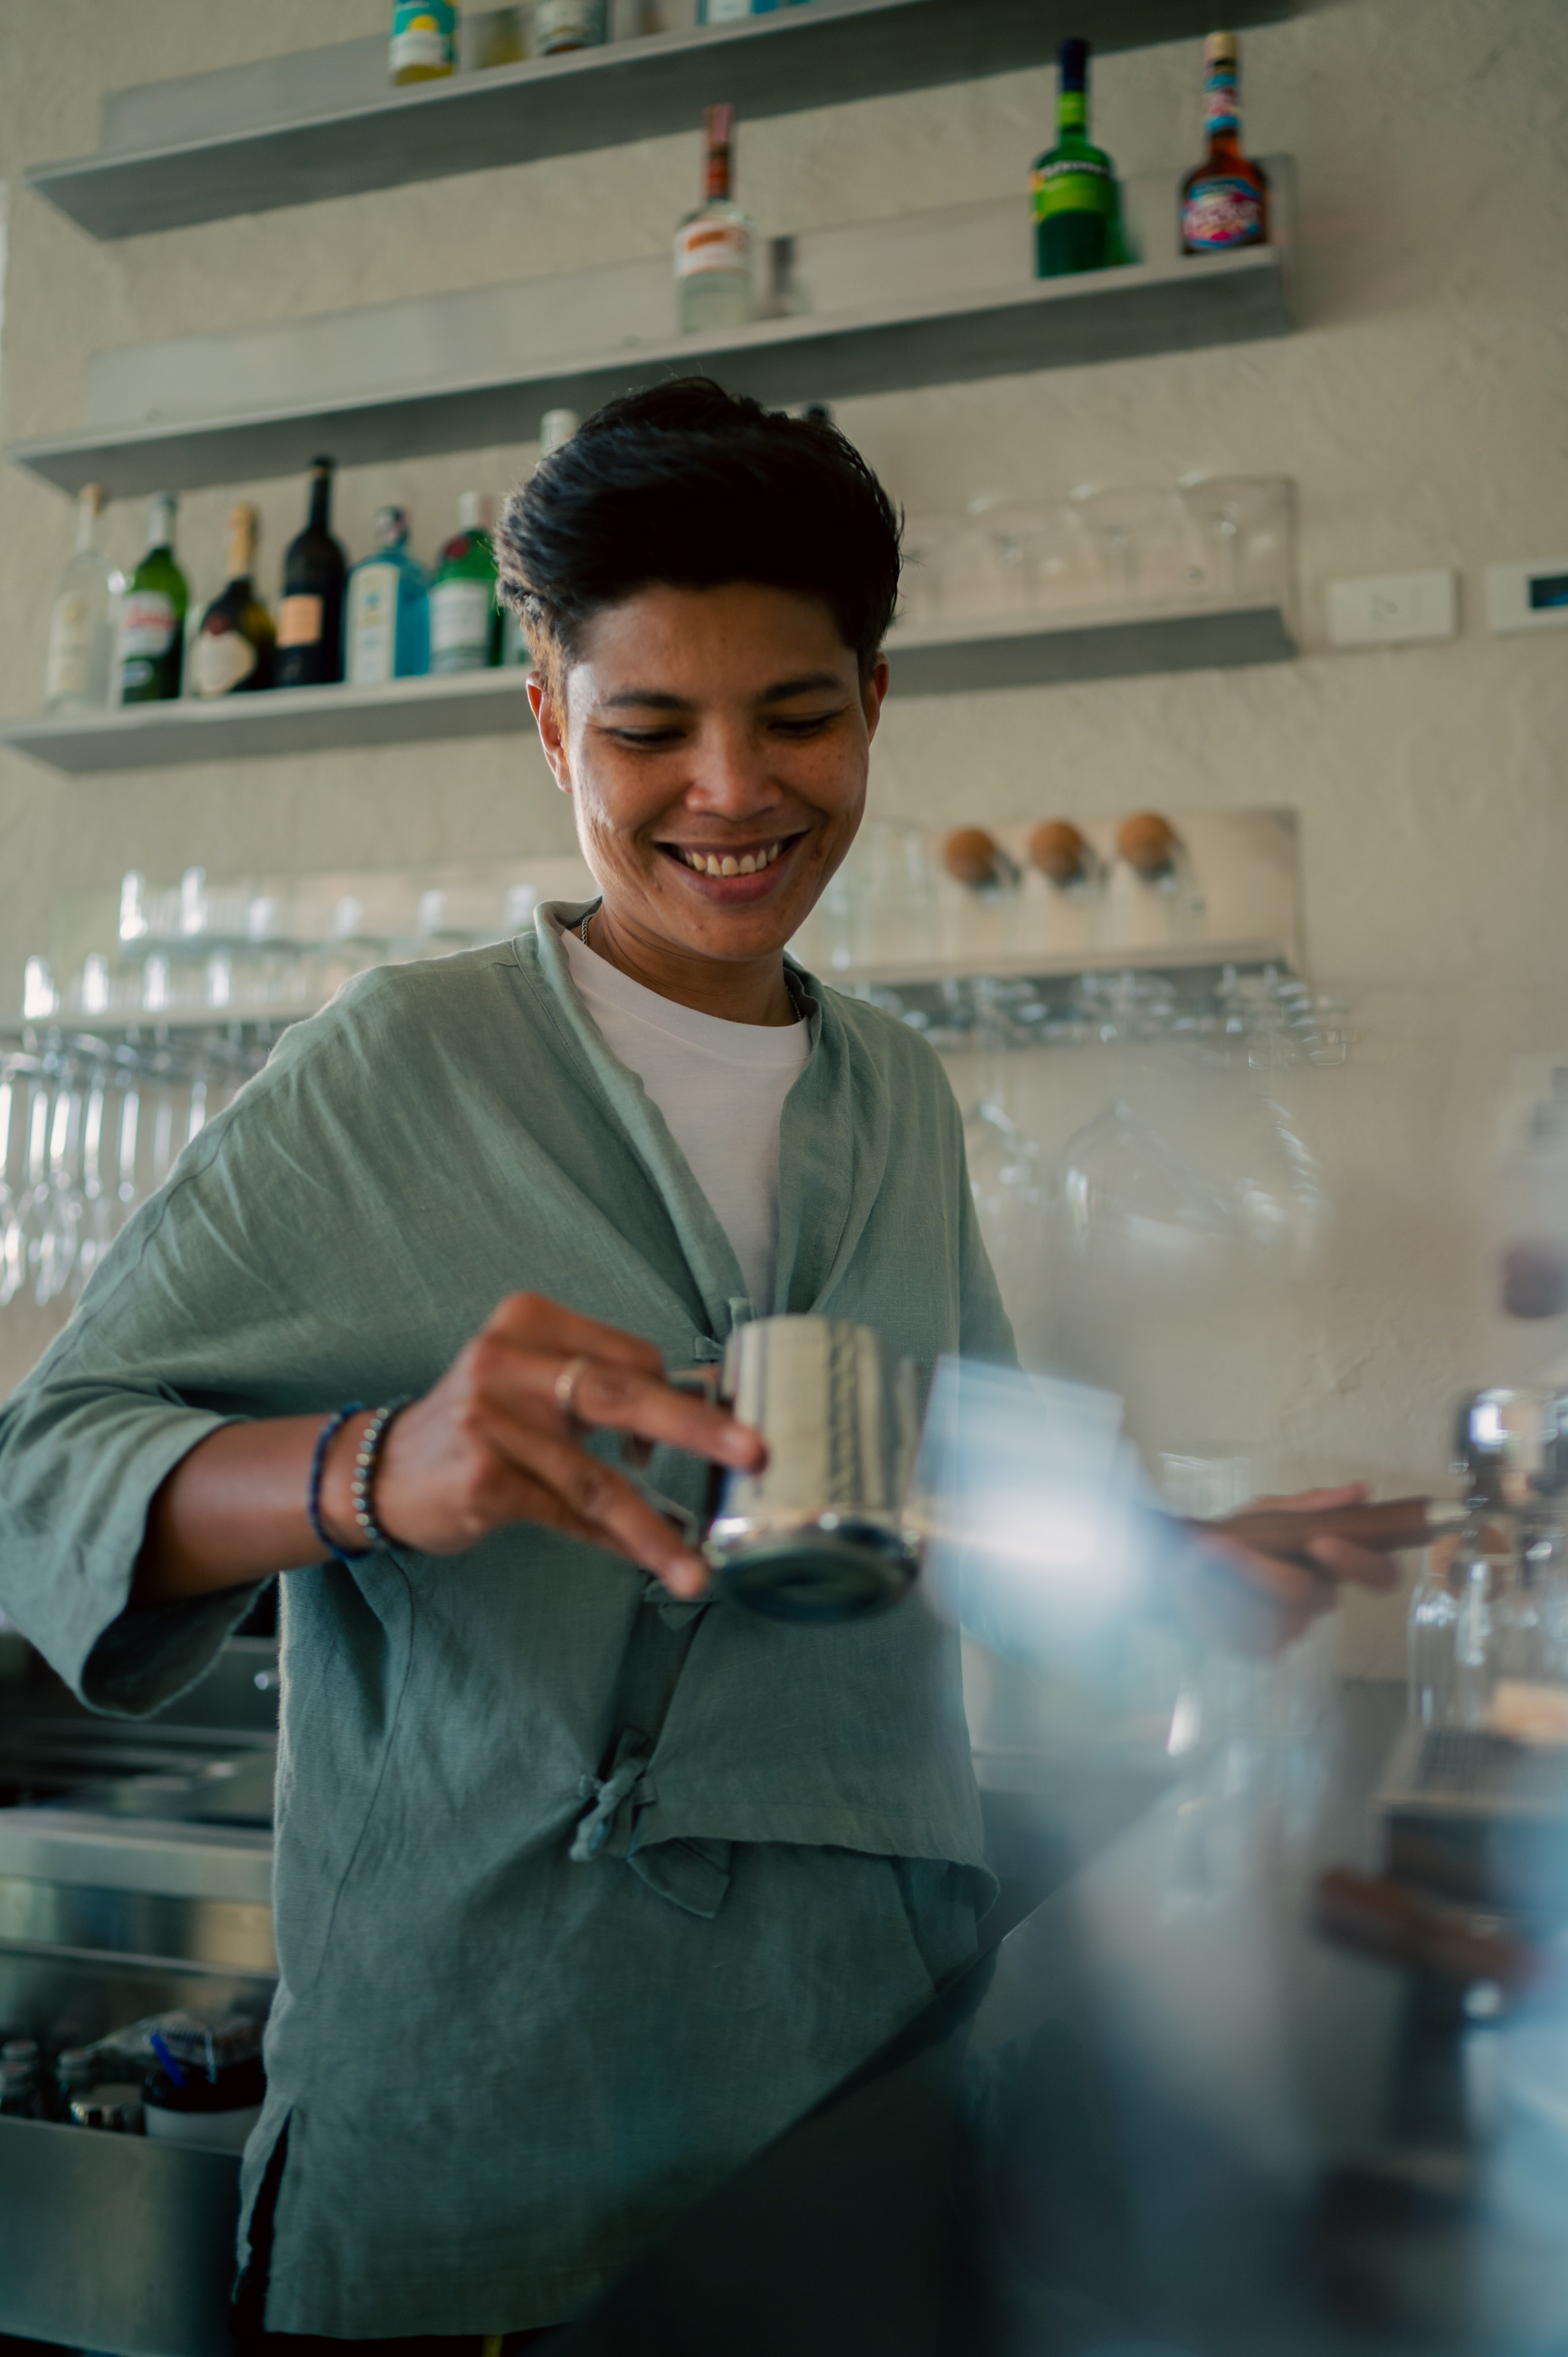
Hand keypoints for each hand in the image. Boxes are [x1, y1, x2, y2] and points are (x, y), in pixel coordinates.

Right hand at [321, 1293, 762, 1598]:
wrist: (381, 1471)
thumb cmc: (480, 1424)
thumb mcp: (533, 1381)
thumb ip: (605, 1386)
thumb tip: (708, 1404)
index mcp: (529, 1321)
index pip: (629, 1355)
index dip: (682, 1397)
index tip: (729, 1429)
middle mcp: (505, 1360)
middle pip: (621, 1394)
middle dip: (696, 1427)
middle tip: (754, 1452)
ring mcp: (489, 1420)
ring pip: (596, 1480)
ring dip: (654, 1530)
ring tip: (695, 1569)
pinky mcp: (482, 1477)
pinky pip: (566, 1516)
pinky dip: (611, 1542)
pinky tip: (646, 1561)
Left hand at [1176, 1483, 1398, 1657]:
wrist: (1183, 1566)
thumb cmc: (1237, 1536)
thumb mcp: (1269, 1512)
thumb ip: (1312, 1506)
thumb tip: (1360, 1492)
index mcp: (1333, 1562)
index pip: (1381, 1574)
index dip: (1361, 1563)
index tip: (1321, 1542)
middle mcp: (1320, 1597)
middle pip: (1320, 1597)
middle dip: (1275, 1570)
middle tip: (1238, 1546)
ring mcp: (1294, 1627)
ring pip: (1284, 1618)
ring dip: (1237, 1583)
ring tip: (1209, 1558)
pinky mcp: (1264, 1648)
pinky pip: (1256, 1636)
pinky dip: (1226, 1605)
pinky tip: (1207, 1586)